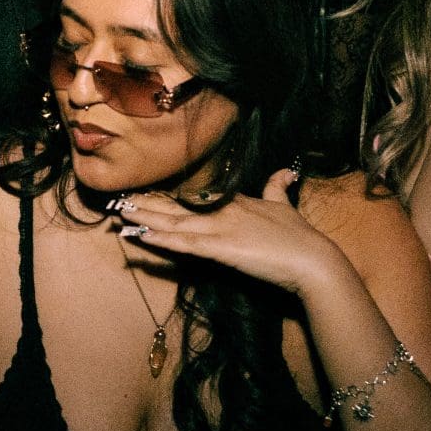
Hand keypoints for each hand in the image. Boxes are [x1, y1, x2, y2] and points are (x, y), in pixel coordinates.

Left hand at [111, 170, 349, 296]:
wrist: (312, 260)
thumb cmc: (300, 237)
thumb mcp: (286, 205)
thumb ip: (278, 186)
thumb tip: (285, 170)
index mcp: (234, 202)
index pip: (193, 197)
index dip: (167, 196)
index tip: (144, 193)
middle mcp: (222, 211)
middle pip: (176, 206)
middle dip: (147, 204)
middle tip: (118, 200)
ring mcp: (219, 229)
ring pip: (173, 222)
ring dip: (144, 219)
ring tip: (119, 213)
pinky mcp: (220, 249)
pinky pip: (183, 244)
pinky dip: (160, 240)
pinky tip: (140, 236)